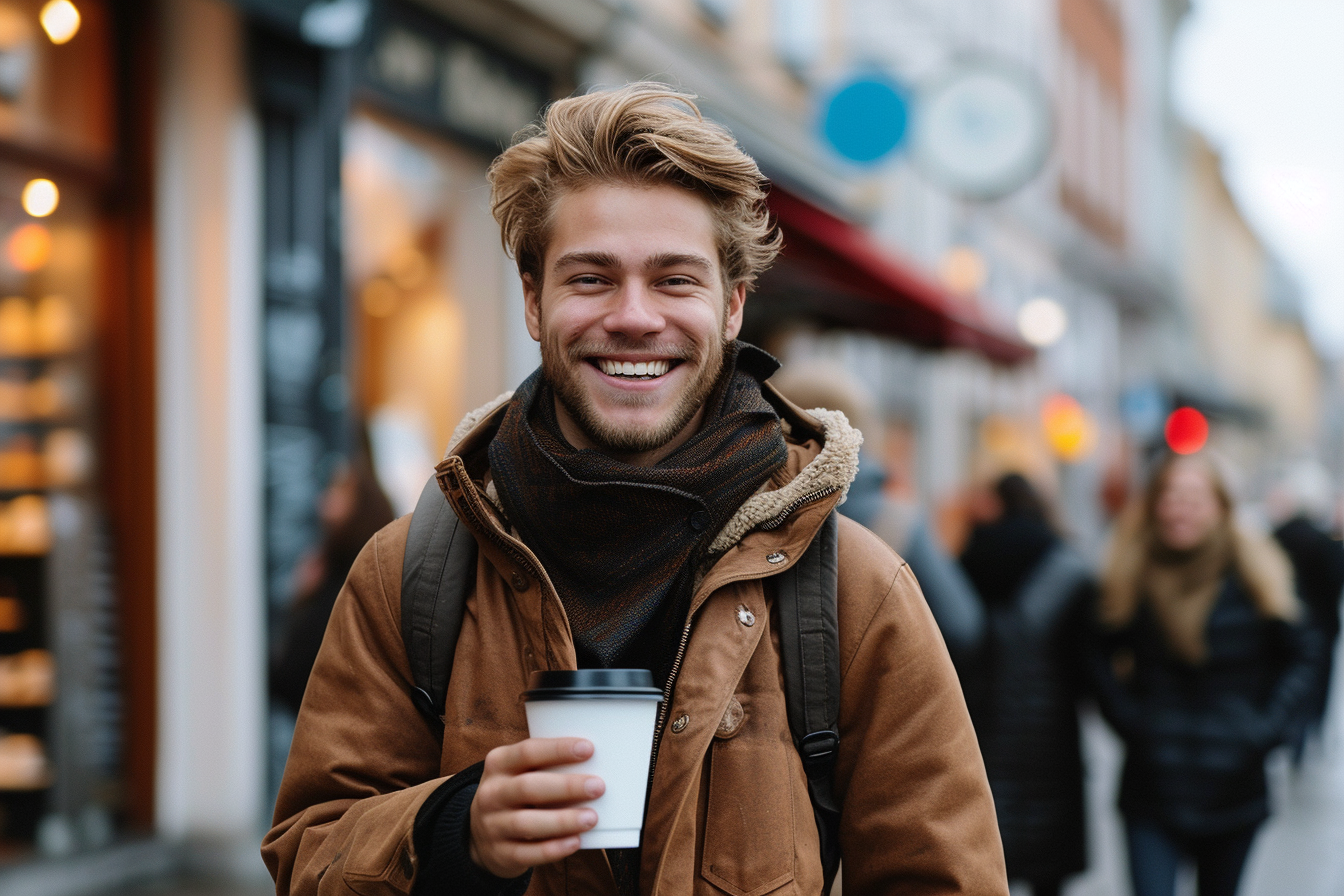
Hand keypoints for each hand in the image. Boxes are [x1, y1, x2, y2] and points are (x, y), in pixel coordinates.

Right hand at [469, 737, 603, 877]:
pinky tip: (576, 842)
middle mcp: (491, 793)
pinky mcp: (500, 854)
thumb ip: (546, 766)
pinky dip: (554, 848)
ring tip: (591, 817)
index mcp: (498, 764)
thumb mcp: (517, 773)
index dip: (558, 750)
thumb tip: (595, 764)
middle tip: (597, 787)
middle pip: (528, 788)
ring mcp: (492, 825)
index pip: (527, 751)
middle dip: (566, 786)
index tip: (588, 749)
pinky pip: (528, 853)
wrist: (480, 835)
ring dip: (563, 820)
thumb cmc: (514, 795)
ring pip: (527, 823)